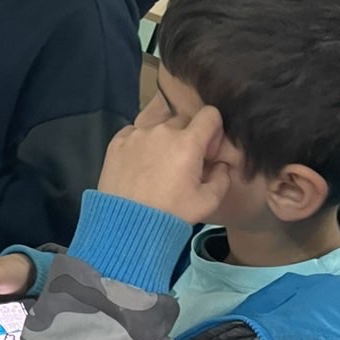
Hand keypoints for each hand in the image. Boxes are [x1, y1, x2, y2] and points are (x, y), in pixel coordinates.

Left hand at [98, 105, 229, 221]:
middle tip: (182, 161)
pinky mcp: (116, 142)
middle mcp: (162, 131)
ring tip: (157, 164)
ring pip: (156, 125)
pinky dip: (139, 143)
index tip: (207, 150)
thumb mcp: (208, 202)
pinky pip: (133, 133)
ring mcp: (136, 134)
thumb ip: (222, 177)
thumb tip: (220, 164)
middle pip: (182, 120)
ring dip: (162, 138)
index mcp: (188, 142)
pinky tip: (138, 164)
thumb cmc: (171, 214)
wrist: (127, 224)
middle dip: (187, 136)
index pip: (209, 114)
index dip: (212, 130)